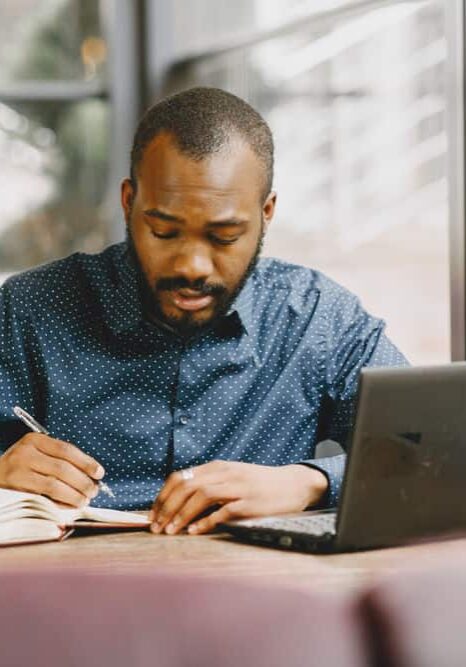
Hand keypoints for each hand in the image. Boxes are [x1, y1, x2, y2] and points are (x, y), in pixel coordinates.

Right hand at [0, 433, 104, 506]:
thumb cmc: (20, 467)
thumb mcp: (36, 454)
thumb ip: (58, 459)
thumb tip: (90, 474)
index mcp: (34, 440)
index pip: (67, 450)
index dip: (86, 462)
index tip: (99, 473)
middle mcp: (25, 453)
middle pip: (62, 468)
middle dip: (83, 482)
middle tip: (94, 491)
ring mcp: (17, 473)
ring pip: (54, 485)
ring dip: (74, 495)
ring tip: (84, 501)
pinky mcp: (14, 491)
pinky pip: (43, 499)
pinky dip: (59, 504)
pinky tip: (68, 507)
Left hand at [149, 461, 327, 534]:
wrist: (293, 484)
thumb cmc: (258, 485)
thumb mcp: (231, 477)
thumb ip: (208, 484)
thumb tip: (177, 502)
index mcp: (217, 467)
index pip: (179, 478)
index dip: (162, 497)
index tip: (153, 515)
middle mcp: (225, 473)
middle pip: (186, 486)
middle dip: (167, 508)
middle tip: (156, 528)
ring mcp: (238, 487)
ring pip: (201, 496)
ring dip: (182, 515)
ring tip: (171, 532)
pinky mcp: (250, 503)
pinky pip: (223, 511)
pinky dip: (206, 522)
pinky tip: (195, 532)